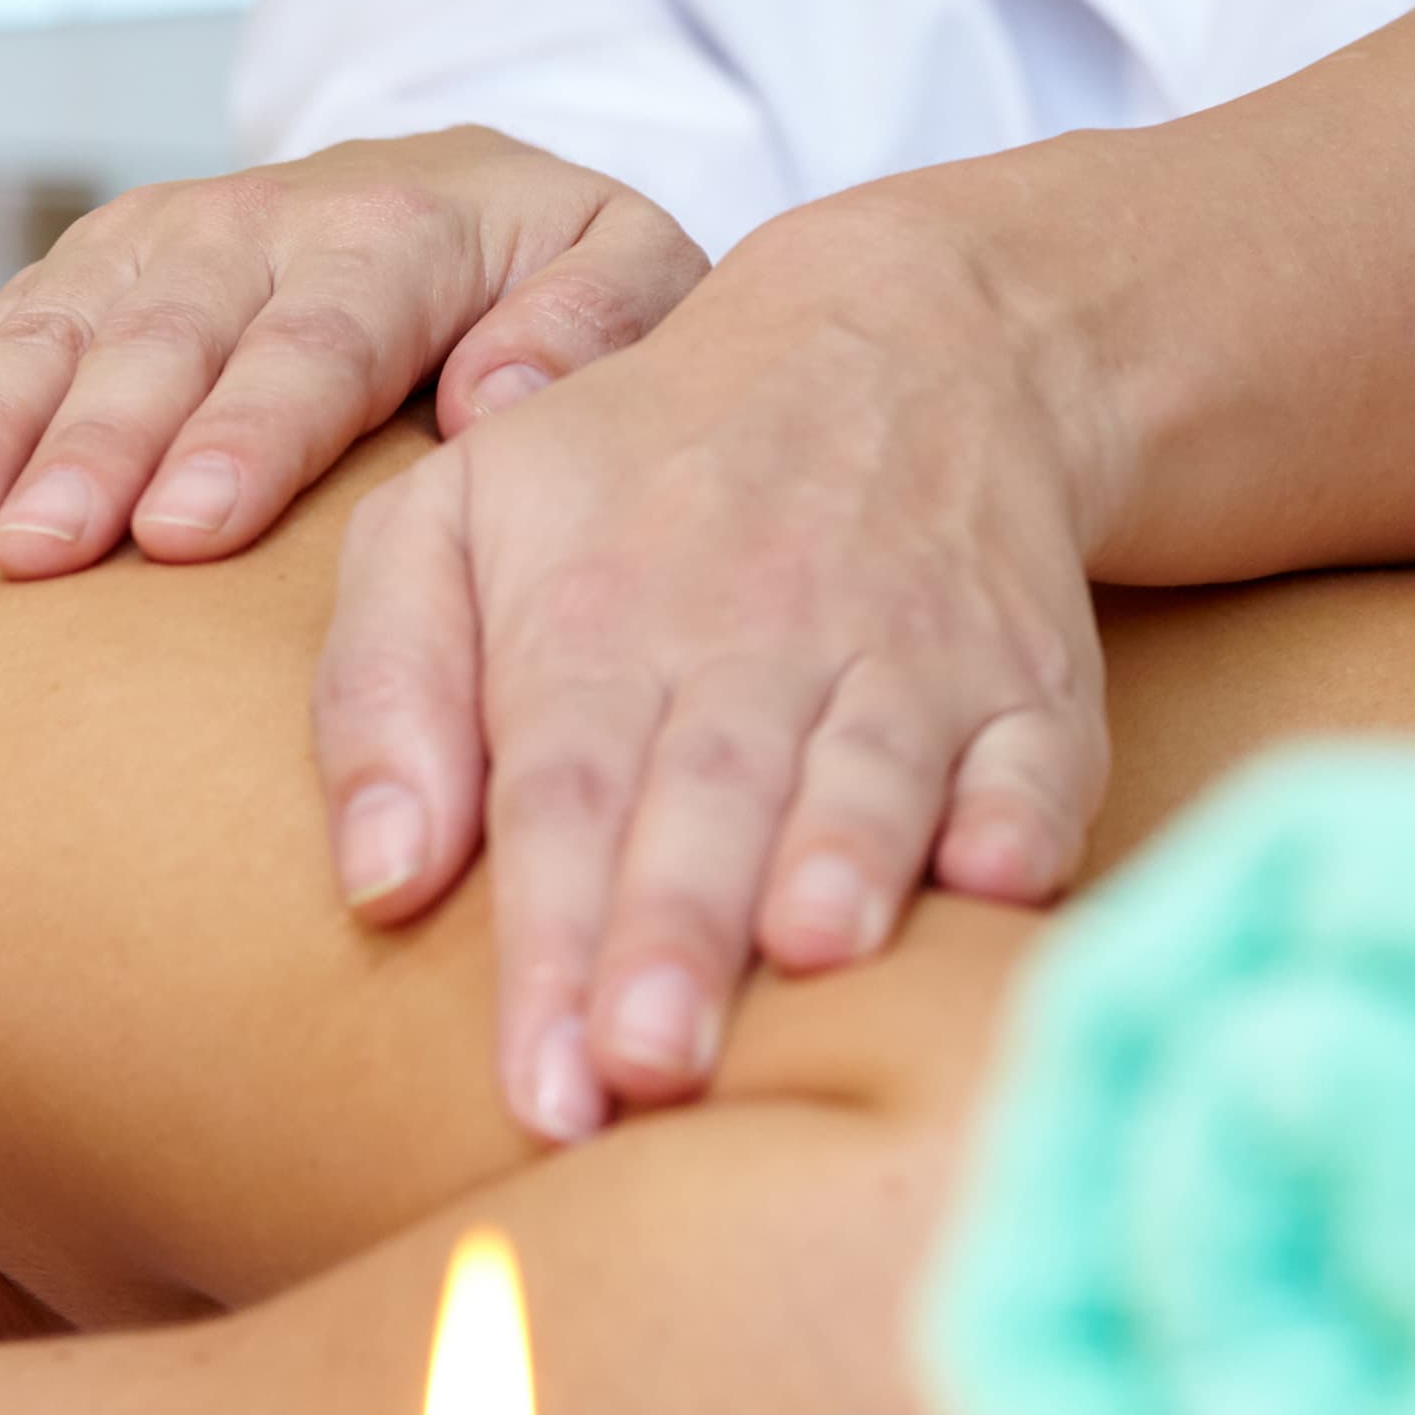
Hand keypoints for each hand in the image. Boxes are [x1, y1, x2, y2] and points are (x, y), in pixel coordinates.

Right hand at [0, 132, 706, 577]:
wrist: (466, 202)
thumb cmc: (551, 287)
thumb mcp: (630, 276)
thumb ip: (595, 327)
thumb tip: (500, 396)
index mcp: (405, 234)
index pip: (319, 337)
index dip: (245, 431)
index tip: (186, 526)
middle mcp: (265, 224)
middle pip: (169, 341)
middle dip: (90, 447)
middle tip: (36, 549)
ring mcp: (162, 244)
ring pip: (60, 330)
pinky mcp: (92, 273)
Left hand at [317, 196, 1114, 1135]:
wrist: (904, 337)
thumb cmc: (629, 472)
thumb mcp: (450, 520)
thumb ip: (381, 692)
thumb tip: (376, 884)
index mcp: (592, 619)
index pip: (560, 797)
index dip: (549, 938)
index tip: (539, 1077)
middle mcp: (749, 638)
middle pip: (704, 799)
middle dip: (673, 932)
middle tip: (643, 1065)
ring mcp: (904, 656)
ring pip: (867, 771)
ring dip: (841, 866)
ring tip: (806, 958)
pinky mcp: (1031, 678)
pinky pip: (1038, 752)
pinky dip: (1023, 816)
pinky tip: (997, 879)